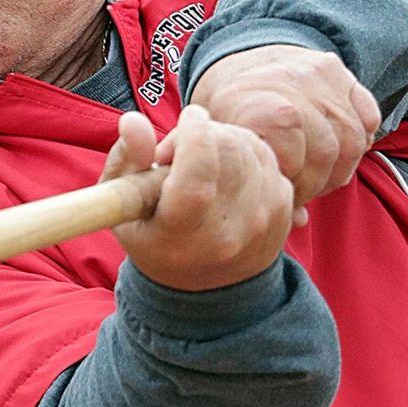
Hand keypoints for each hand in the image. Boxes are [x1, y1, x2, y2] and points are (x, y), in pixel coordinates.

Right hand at [101, 107, 294, 291]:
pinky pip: (267, 156)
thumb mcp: (123, 204)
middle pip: (228, 150)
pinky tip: (227, 170)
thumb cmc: (155, 234)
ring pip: (250, 145)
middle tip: (184, 146)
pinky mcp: (284, 210)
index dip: (192, 137)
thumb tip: (134, 121)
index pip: (196, 177)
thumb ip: (125, 159)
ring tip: (204, 158)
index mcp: (181, 234)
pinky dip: (245, 151)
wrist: (208, 288)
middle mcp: (227, 232)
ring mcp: (262, 222)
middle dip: (204, 131)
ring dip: (224, 138)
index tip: (188, 118)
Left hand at [189, 45, 380, 221]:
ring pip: (352, 139)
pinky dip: (360, 140)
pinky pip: (368, 116)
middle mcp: (291, 84)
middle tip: (303, 189)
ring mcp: (318, 75)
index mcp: (255, 106)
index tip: (282, 194)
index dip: (293, 187)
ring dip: (340, 166)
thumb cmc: (226, 112)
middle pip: (326, 153)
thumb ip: (255, 182)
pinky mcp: (338, 70)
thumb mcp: (223, 145)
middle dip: (317, 182)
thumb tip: (296, 219)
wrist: (236, 57)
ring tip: (320, 174)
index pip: (292, 163)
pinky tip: (338, 150)